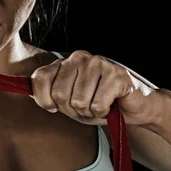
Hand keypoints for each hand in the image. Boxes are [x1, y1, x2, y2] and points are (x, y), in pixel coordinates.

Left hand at [30, 50, 156, 125]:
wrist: (135, 106)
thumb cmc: (98, 103)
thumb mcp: (67, 101)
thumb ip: (49, 96)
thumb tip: (35, 96)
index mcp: (63, 63)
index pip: (39, 78)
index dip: (44, 100)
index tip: (55, 107)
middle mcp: (78, 58)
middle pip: (59, 94)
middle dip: (72, 110)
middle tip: (86, 107)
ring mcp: (98, 63)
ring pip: (78, 101)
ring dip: (89, 112)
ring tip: (99, 105)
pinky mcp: (116, 74)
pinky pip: (97, 105)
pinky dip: (103, 112)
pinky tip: (111, 105)